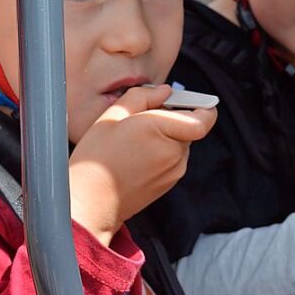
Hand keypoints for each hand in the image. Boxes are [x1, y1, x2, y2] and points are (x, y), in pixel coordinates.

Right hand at [69, 85, 215, 245]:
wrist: (90, 202)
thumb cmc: (96, 161)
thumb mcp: (111, 116)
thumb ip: (142, 96)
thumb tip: (164, 92)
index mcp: (161, 130)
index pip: (204, 119)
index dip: (203, 107)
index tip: (190, 100)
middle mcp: (174, 153)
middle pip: (188, 127)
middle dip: (172, 119)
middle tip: (143, 118)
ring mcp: (173, 171)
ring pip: (179, 143)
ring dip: (165, 137)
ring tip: (134, 141)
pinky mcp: (168, 183)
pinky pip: (172, 159)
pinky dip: (160, 153)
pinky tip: (136, 156)